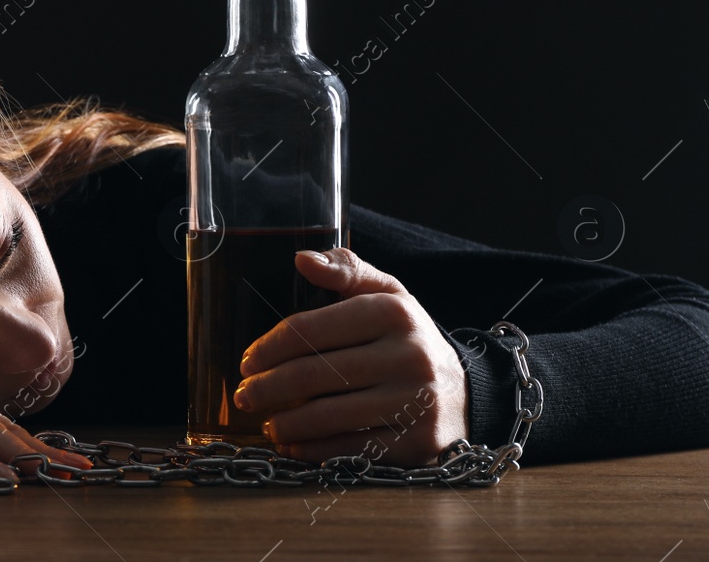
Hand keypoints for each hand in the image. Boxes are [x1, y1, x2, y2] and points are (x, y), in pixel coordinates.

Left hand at [233, 246, 469, 465]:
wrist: (464, 392)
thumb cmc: (408, 338)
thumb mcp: (386, 293)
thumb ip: (346, 269)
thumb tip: (301, 260)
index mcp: (392, 312)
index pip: (310, 328)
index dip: (270, 347)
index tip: (247, 360)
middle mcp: (407, 355)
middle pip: (314, 374)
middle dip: (268, 387)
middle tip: (244, 395)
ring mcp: (414, 401)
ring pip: (329, 415)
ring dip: (286, 422)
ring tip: (266, 423)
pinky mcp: (417, 442)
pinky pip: (351, 448)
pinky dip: (313, 449)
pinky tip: (292, 444)